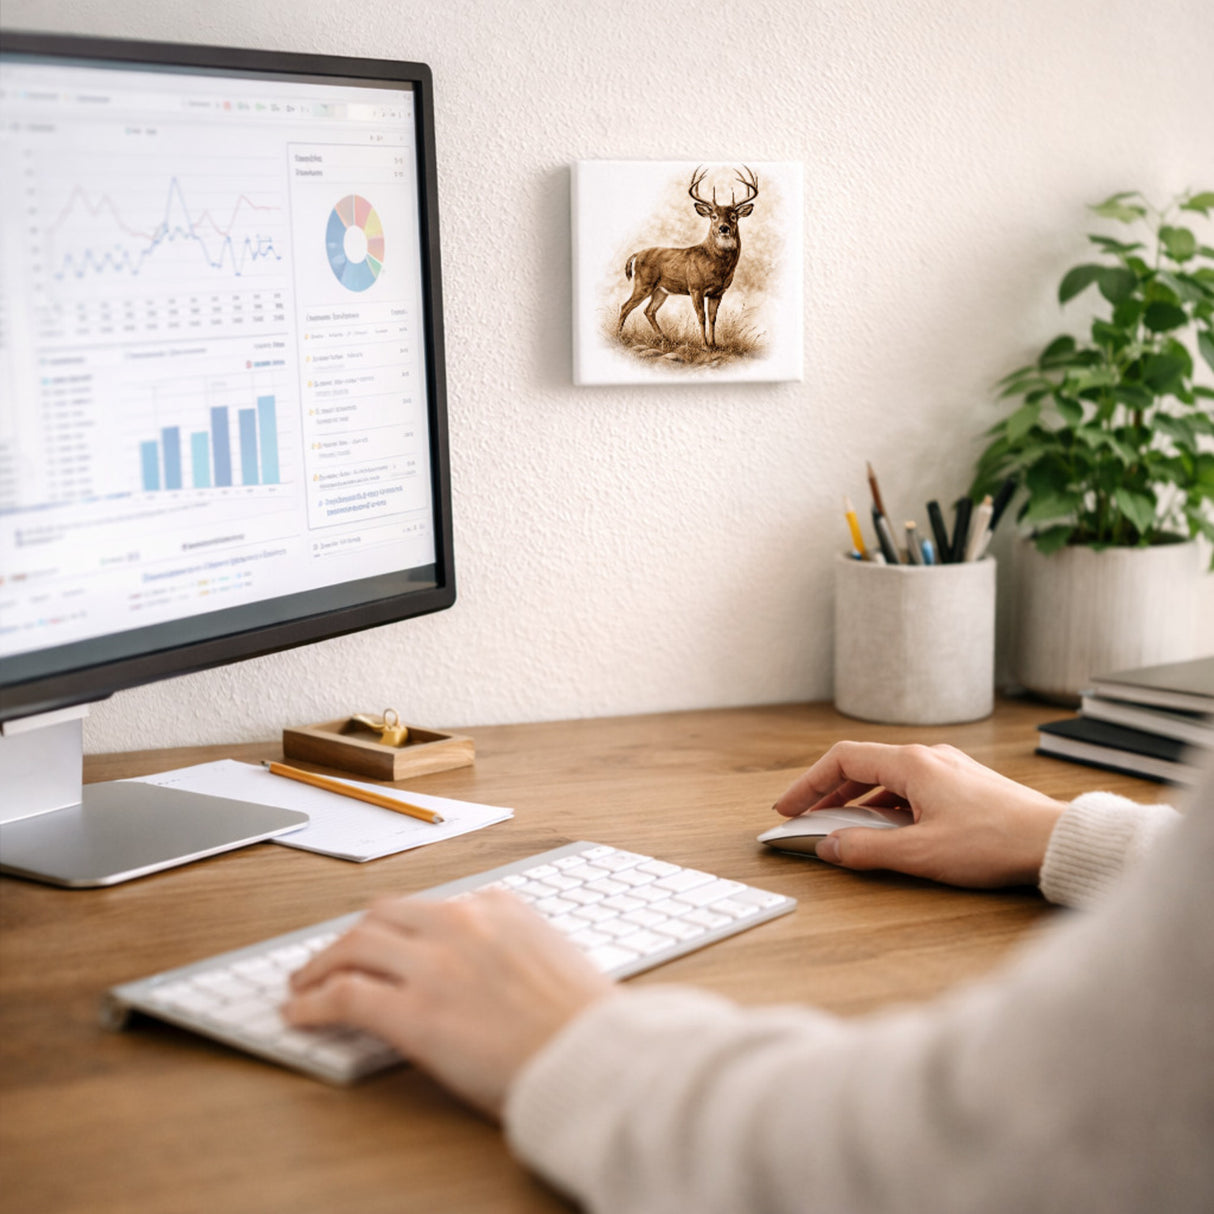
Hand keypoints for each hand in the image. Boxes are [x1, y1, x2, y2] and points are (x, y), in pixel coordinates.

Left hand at [283, 890, 611, 1117]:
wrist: (594, 1057)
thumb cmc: (585, 1022)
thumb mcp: (554, 958)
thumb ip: (514, 948)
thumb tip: (486, 969)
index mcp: (500, 906)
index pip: (432, 906)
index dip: (400, 929)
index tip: (388, 943)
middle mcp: (462, 922)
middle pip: (384, 914)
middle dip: (354, 935)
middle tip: (336, 956)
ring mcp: (434, 964)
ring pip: (355, 944)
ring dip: (323, 962)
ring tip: (305, 982)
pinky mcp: (413, 1013)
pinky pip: (346, 997)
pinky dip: (314, 1001)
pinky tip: (300, 1013)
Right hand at [772, 742, 1065, 888]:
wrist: (1055, 841)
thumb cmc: (995, 842)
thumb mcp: (920, 853)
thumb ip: (866, 850)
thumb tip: (829, 847)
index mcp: (911, 763)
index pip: (842, 759)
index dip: (808, 783)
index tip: (788, 806)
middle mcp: (927, 757)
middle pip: (861, 766)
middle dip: (828, 793)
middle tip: (805, 817)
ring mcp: (948, 769)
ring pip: (886, 778)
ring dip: (857, 801)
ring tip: (841, 827)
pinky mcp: (963, 787)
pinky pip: (910, 788)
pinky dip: (885, 806)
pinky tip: (887, 831)